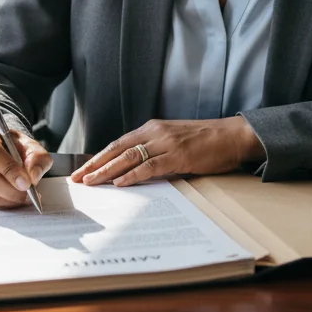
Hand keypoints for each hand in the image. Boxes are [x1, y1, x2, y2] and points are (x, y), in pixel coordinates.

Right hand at [0, 120, 52, 208]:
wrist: (1, 150)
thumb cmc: (13, 147)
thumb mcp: (30, 145)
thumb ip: (37, 157)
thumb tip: (33, 176)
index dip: (9, 170)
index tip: (26, 183)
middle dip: (9, 190)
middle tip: (27, 195)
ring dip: (6, 199)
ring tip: (23, 198)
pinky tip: (11, 199)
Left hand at [70, 117, 265, 187]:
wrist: (233, 135)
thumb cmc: (206, 141)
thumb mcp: (174, 141)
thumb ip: (155, 151)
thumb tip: (134, 170)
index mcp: (152, 128)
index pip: (118, 143)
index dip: (98, 157)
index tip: (83, 170)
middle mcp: (155, 132)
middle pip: (117, 149)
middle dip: (95, 164)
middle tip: (77, 179)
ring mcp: (166, 142)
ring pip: (129, 157)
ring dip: (107, 171)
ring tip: (91, 182)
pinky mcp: (178, 155)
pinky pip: (150, 166)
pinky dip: (133, 175)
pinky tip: (120, 183)